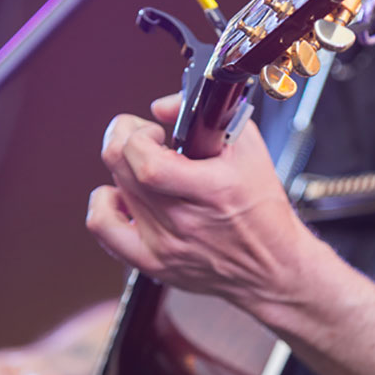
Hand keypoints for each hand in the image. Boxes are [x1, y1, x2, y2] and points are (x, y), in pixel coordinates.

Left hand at [87, 94, 315, 314]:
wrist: (271, 267)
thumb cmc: (262, 208)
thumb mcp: (249, 149)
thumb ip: (206, 116)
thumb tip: (161, 107)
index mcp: (213, 191)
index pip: (148, 164)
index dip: (139, 137)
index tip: (155, 130)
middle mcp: (184, 222)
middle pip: (123, 171)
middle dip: (125, 138)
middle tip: (145, 137)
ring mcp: (165, 246)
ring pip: (111, 194)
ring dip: (121, 169)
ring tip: (141, 166)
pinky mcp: (153, 263)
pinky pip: (105, 230)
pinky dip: (103, 205)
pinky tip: (122, 196)